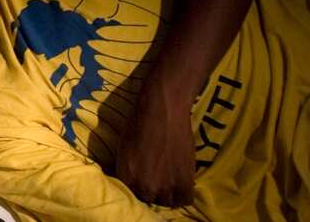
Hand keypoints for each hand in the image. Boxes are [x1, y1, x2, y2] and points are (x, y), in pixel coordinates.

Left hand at [114, 79, 195, 207]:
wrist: (163, 109)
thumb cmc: (140, 122)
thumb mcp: (124, 148)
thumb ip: (128, 168)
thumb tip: (133, 178)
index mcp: (126, 176)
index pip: (132, 193)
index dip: (140, 185)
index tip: (146, 178)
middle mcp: (144, 186)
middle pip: (149, 198)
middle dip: (154, 188)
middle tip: (159, 176)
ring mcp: (164, 186)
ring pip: (167, 201)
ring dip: (169, 192)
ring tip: (170, 178)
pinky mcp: (184, 182)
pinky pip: (185, 199)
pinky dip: (184, 193)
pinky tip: (181, 182)